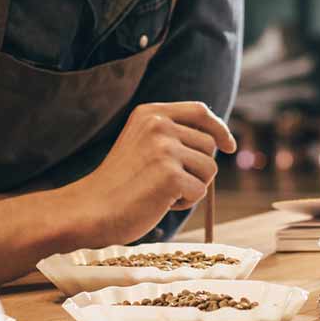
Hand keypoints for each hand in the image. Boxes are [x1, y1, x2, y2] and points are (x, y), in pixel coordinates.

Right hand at [68, 102, 235, 243]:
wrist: (90, 209)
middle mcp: (158, 124)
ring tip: (161, 191)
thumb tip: (220, 140)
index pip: (199, 111)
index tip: (229, 145)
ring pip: (210, 169)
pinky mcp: (170, 175)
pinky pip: (200, 191)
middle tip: (165, 182)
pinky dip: (184, 203)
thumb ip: (172, 135)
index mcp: (150, 113)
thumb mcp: (142, 144)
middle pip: (210, 144)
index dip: (219, 128)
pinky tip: (158, 203)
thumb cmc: (119, 183)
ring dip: (193, 186)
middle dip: (198, 168)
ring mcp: (164, 148)